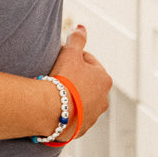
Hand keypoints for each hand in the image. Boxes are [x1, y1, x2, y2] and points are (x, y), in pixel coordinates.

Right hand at [49, 24, 111, 140]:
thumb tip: (82, 28)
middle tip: (57, 75)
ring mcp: (93, 115)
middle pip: (87, 82)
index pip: (88, 61)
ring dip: (71, 95)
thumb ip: (77, 39)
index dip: (73, 58)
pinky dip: (67, 110)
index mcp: (104, 79)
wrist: (52, 109)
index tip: (61, 60)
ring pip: (81, 100)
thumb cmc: (63, 80)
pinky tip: (55, 105)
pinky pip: (74, 116)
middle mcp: (104, 99)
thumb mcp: (70, 53)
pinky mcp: (82, 128)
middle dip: (74, 78)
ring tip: (55, 92)